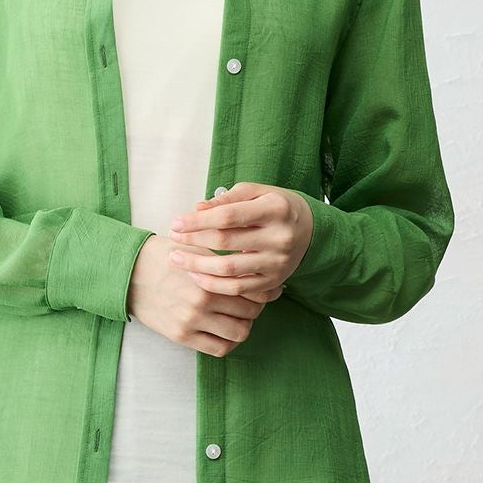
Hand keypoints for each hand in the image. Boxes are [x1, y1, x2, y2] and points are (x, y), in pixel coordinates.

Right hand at [125, 235, 275, 357]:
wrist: (129, 272)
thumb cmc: (165, 256)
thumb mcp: (196, 250)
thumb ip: (223, 260)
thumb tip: (253, 266)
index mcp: (208, 277)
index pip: (253, 290)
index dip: (266, 290)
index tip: (268, 288)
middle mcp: (202, 301)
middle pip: (250, 312)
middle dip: (256, 307)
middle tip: (252, 302)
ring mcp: (191, 321)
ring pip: (239, 333)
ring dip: (244, 325)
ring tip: (238, 317)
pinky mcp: (181, 336)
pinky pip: (219, 349)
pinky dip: (228, 342)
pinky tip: (224, 330)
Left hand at [166, 182, 313, 299]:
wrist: (310, 231)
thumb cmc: (275, 206)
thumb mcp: (256, 192)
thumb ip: (227, 199)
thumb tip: (197, 209)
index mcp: (275, 208)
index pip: (228, 215)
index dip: (198, 220)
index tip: (176, 222)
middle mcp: (279, 236)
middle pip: (226, 241)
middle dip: (194, 240)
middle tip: (172, 239)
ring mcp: (278, 262)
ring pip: (230, 269)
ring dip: (198, 265)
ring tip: (177, 259)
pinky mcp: (274, 281)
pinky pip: (239, 289)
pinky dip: (214, 284)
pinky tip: (196, 276)